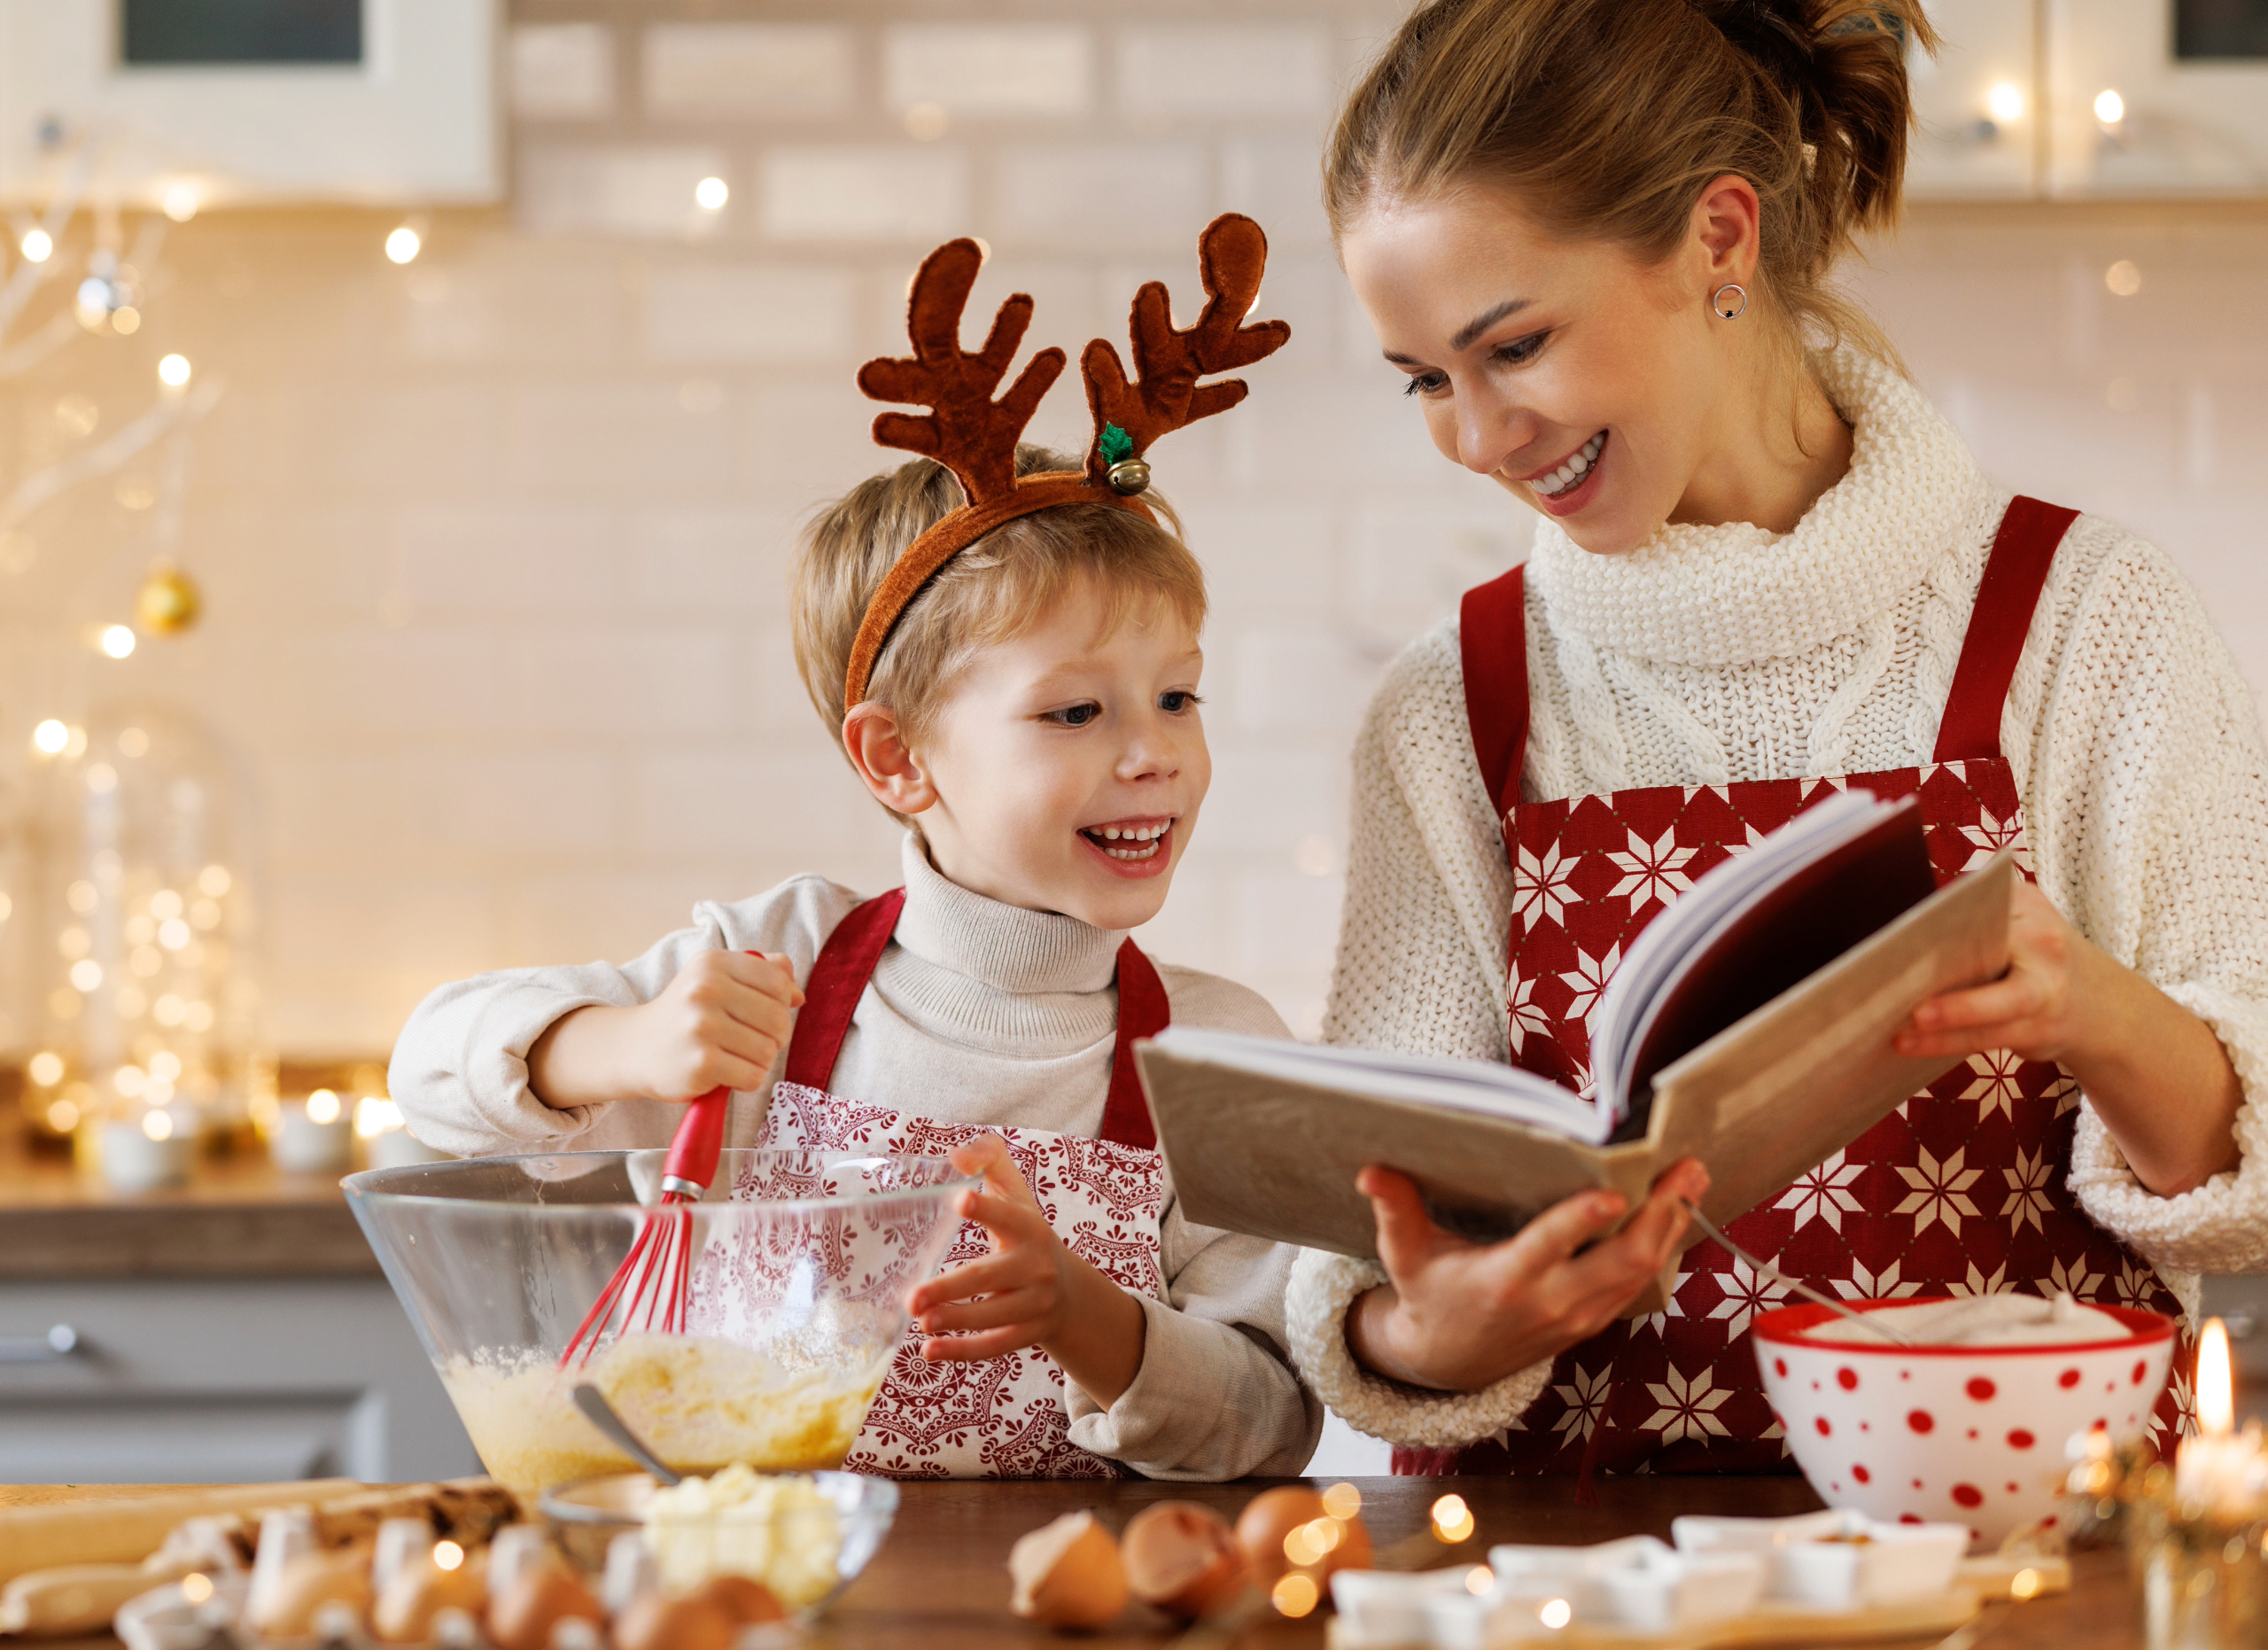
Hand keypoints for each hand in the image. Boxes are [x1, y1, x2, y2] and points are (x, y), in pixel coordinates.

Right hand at [527, 950, 803, 1109]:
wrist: (635, 1049)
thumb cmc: (685, 1014)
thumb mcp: (715, 979)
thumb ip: (760, 973)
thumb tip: (798, 994)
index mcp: (713, 963)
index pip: (778, 981)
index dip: (782, 1002)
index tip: (764, 1013)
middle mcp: (705, 990)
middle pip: (778, 1018)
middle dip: (774, 1036)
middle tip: (752, 1041)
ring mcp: (701, 1027)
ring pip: (768, 1050)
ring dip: (759, 1060)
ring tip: (735, 1056)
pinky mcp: (701, 1063)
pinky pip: (753, 1076)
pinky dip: (746, 1080)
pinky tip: (726, 1073)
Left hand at [910, 1135, 1071, 1361]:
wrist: (1070, 1291)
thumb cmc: (1026, 1233)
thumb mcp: (1016, 1193)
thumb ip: (989, 1160)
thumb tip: (957, 1156)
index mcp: (1030, 1227)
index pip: (1008, 1215)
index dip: (987, 1209)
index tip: (959, 1201)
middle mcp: (1037, 1266)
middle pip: (991, 1277)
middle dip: (951, 1288)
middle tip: (913, 1297)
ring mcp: (1036, 1304)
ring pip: (993, 1317)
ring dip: (955, 1320)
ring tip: (920, 1321)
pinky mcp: (1029, 1335)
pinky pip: (995, 1347)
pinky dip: (962, 1352)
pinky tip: (929, 1351)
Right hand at [1347, 1158, 1708, 1392]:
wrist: (1450, 1365)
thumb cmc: (1430, 1296)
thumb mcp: (1405, 1256)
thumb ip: (1395, 1211)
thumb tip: (1370, 1170)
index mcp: (1505, 1280)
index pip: (1551, 1246)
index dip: (1583, 1221)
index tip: (1614, 1192)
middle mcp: (1551, 1302)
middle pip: (1622, 1261)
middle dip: (1660, 1214)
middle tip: (1686, 1169)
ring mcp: (1579, 1316)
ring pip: (1642, 1273)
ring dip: (1672, 1227)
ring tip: (1693, 1179)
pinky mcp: (1593, 1321)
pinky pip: (1640, 1285)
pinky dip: (1664, 1248)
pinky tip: (1677, 1212)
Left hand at [1894, 879, 2092, 1064]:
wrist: (2102, 1004)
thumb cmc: (2031, 958)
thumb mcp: (2016, 924)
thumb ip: (1971, 923)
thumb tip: (1894, 941)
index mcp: (2026, 905)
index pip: (1980, 905)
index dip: (1942, 920)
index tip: (1902, 936)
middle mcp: (2044, 941)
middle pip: (1993, 957)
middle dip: (1953, 976)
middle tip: (1913, 1003)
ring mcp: (2047, 988)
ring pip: (1993, 1008)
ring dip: (1945, 1025)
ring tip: (1901, 1035)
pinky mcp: (2040, 1029)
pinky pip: (1988, 1038)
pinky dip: (1947, 1043)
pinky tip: (1912, 1045)